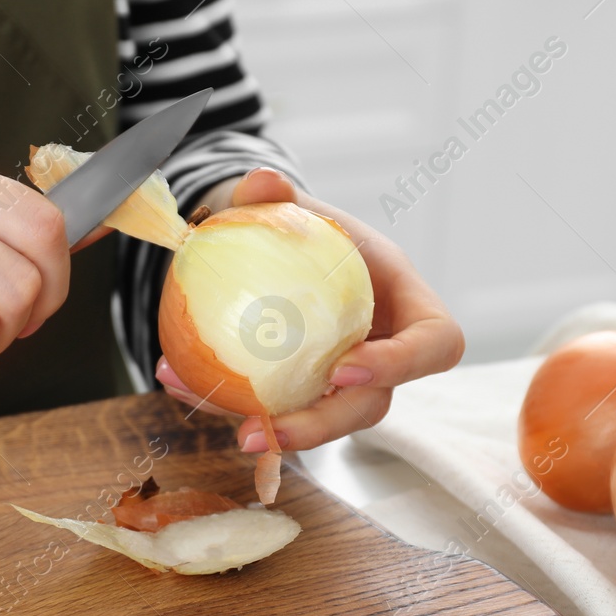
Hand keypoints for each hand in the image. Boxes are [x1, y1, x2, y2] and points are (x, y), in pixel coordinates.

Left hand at [156, 168, 463, 451]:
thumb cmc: (310, 230)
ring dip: (274, 432)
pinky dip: (227, 402)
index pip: (435, 344)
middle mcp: (384, 353)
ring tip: (232, 429)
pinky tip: (179, 381)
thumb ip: (281, 195)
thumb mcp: (298, 208)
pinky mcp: (305, 396)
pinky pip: (274, 410)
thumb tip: (259, 183)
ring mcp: (346, 384)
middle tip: (269, 428)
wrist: (283, 253)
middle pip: (372, 406)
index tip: (344, 367)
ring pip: (323, 423)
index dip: (401, 363)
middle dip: (322, 427)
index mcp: (406, 305)